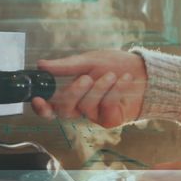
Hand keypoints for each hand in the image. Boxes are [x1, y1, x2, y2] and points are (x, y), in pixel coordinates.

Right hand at [30, 50, 146, 127]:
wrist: (143, 72)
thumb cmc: (114, 65)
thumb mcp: (88, 60)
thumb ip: (65, 66)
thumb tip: (41, 65)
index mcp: (70, 93)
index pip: (50, 106)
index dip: (41, 107)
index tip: (38, 99)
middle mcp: (79, 107)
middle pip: (64, 110)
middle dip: (74, 92)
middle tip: (86, 77)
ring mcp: (95, 115)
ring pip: (87, 107)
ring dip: (101, 87)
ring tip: (112, 75)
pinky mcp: (110, 120)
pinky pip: (106, 107)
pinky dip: (115, 90)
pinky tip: (124, 80)